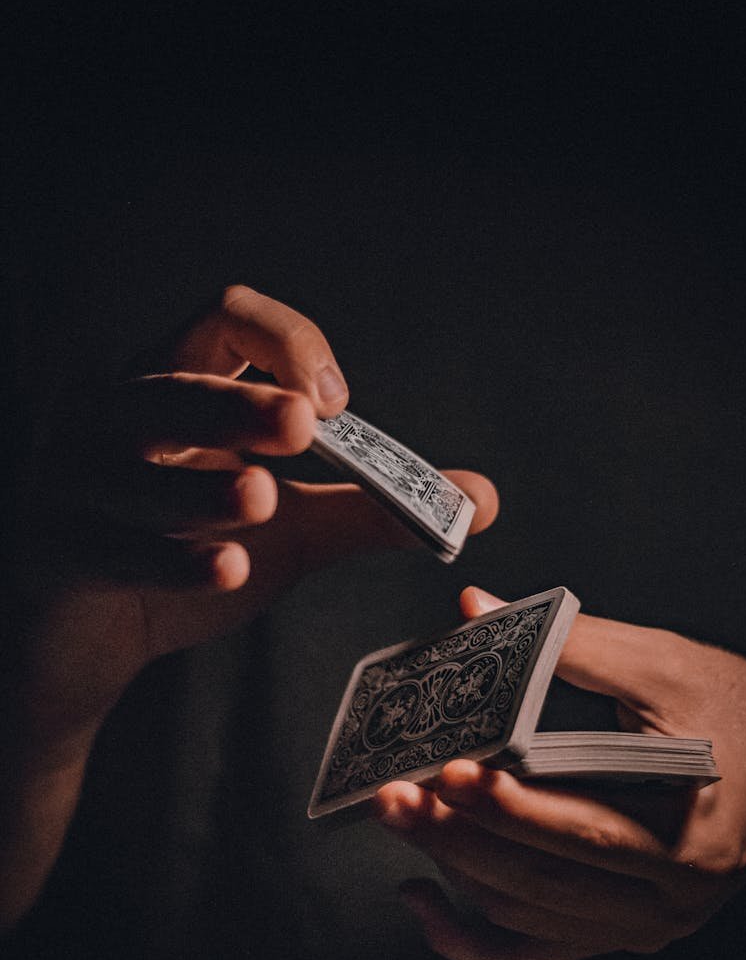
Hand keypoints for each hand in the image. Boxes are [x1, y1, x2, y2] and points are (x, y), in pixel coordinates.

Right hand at [15, 286, 497, 756]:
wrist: (92, 642)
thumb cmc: (187, 556)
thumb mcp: (290, 530)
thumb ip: (371, 507)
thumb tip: (478, 500)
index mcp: (178, 385)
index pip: (223, 316)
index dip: (283, 342)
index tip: (333, 403)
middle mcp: (116, 417)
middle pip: (171, 385)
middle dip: (236, 404)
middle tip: (303, 426)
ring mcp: (72, 482)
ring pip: (131, 469)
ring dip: (200, 485)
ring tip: (260, 501)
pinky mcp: (53, 549)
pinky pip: (109, 546)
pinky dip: (170, 559)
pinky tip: (225, 570)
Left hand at [374, 586, 745, 959]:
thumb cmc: (736, 711)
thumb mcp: (664, 666)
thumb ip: (570, 642)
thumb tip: (476, 608)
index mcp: (690, 840)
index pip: (585, 830)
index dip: (510, 807)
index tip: (449, 771)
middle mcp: (667, 902)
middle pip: (543, 881)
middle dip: (458, 837)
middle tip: (395, 795)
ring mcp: (638, 926)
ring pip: (526, 917)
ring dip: (456, 870)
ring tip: (403, 818)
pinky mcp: (613, 931)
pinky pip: (529, 956)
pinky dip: (468, 941)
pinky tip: (420, 901)